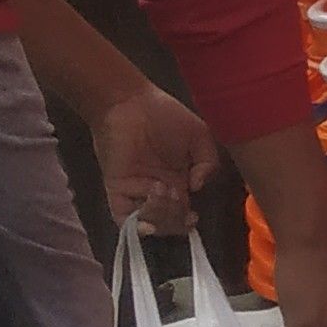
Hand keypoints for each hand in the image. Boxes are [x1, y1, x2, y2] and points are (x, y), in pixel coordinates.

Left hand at [91, 83, 221, 230]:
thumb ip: (209, 162)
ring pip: (148, 223)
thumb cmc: (165, 115)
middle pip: (167, 223)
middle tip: (177, 195)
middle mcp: (157, 191)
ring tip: (163, 190)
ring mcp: (135, 191)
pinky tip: (148, 207)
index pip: (182, 215)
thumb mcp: (200, 135)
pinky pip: (123, 217)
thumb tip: (197, 187)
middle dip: (174, 219)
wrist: (130, 103)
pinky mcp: (116, 188)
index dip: (187, 222)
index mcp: (178, 182)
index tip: (193, 215)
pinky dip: (135, 222)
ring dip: (160, 216)